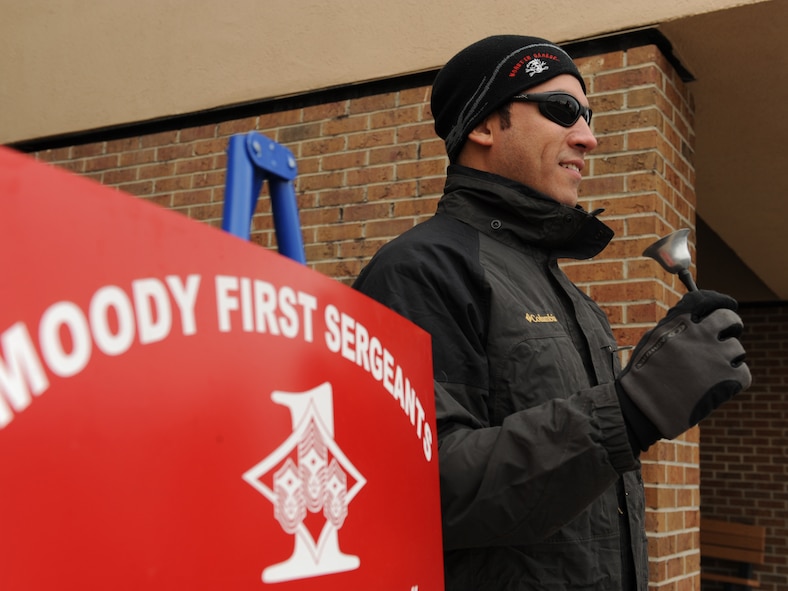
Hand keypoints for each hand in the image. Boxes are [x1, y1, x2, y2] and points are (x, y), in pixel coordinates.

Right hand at [616, 290, 750, 451]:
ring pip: (737, 349)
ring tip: (708, 373)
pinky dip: (733, 380)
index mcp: (680, 322)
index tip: (725, 305)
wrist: (643, 407)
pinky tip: (715, 386)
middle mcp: (701, 334)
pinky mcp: (727, 379)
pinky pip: (743, 372)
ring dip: (727, 359)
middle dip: (730, 327)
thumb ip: (676, 325)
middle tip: (723, 339)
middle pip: (731, 319)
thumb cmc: (643, 376)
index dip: (718, 301)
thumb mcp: (652, 339)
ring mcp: (716, 355)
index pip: (706, 299)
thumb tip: (698, 317)